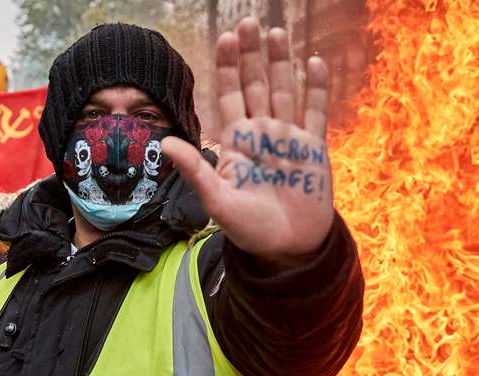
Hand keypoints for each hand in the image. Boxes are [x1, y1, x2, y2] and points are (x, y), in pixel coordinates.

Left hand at [161, 18, 333, 264]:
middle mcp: (261, 133)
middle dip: (251, 55)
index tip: (225, 39)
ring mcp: (288, 138)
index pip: (229, 96)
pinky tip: (312, 61)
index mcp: (236, 142)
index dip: (228, 68)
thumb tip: (163, 142)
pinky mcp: (313, 148)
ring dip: (280, 63)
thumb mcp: (218, 201)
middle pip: (255, 85)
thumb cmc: (249, 229)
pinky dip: (315, 87)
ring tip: (277, 33)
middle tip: (248, 23)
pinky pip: (314, 112)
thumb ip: (196, 170)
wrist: (288, 249)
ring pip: (283, 91)